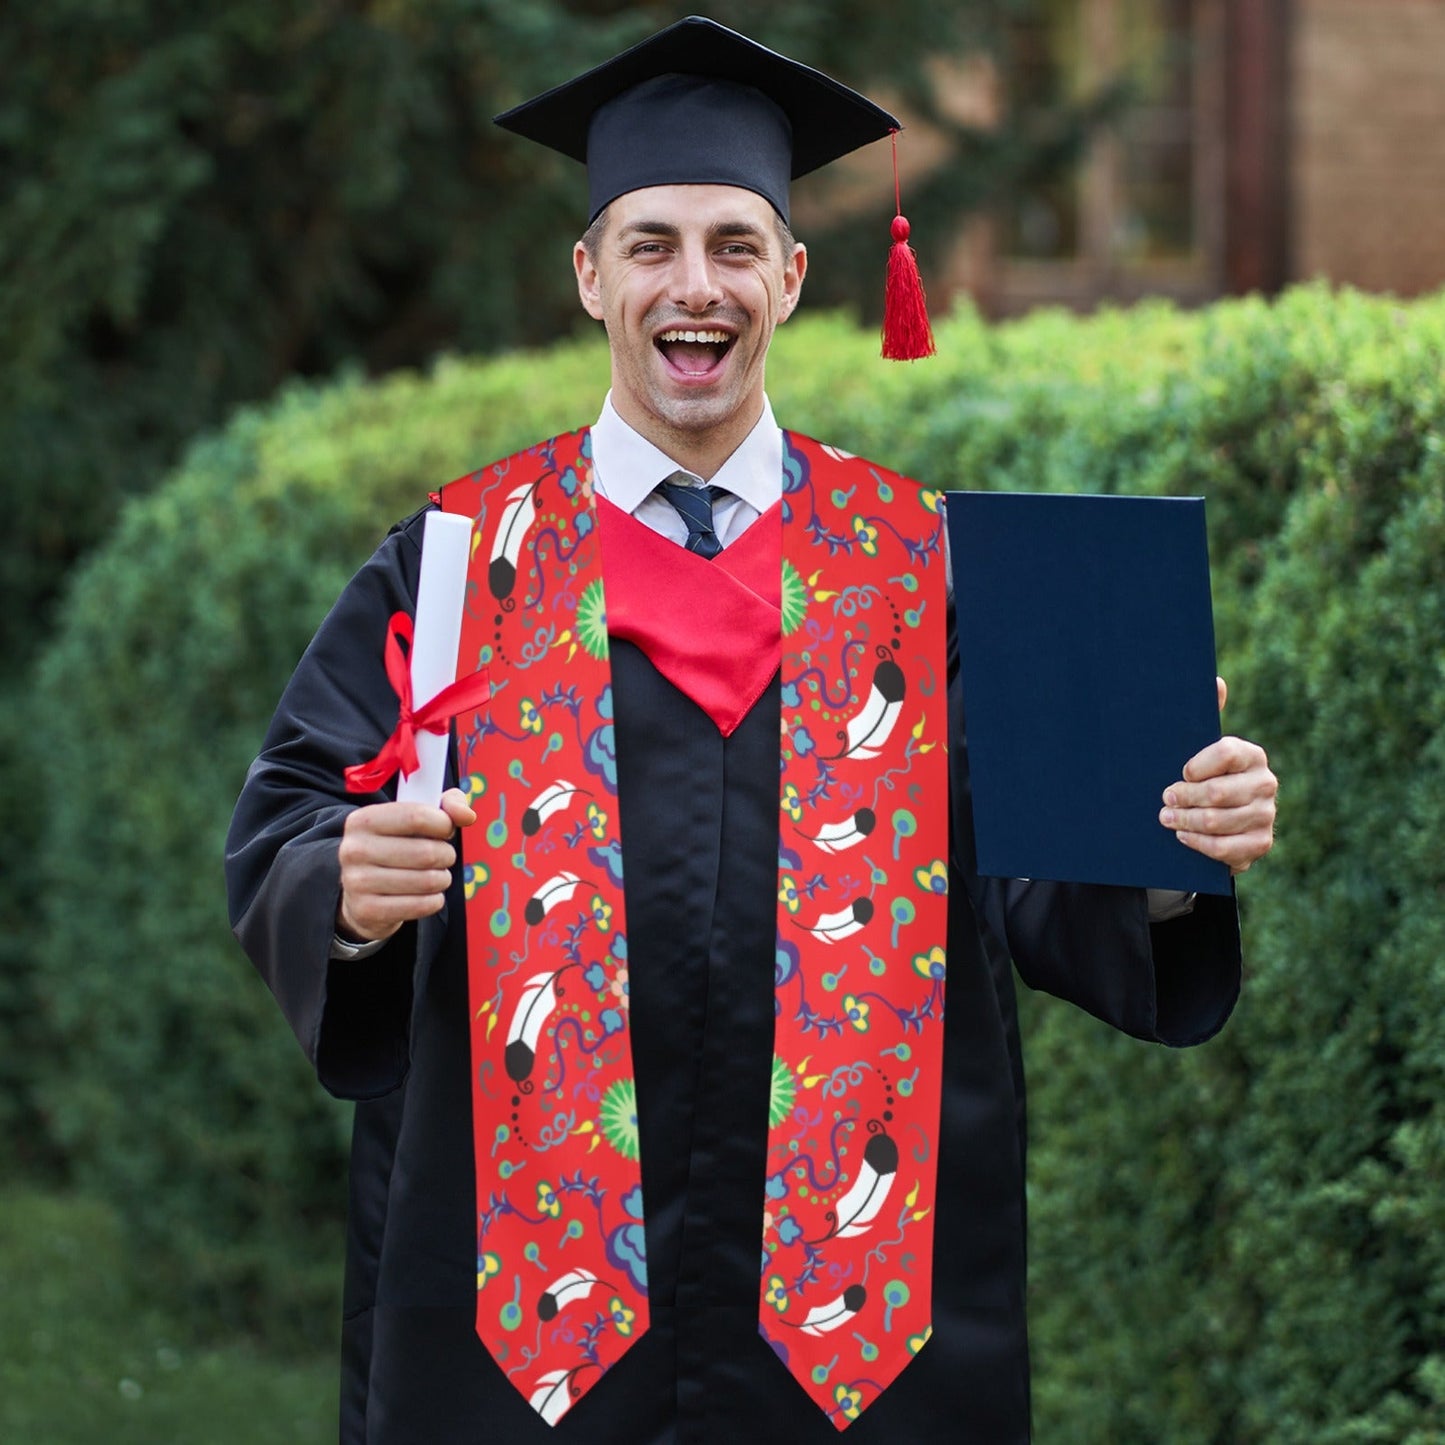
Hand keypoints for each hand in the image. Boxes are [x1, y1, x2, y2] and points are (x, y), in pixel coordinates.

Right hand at [336, 787, 476, 942]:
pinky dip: (434, 901)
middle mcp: (354, 849)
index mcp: (363, 820)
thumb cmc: (396, 847)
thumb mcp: (415, 817)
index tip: (446, 830)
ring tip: (436, 876)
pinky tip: (428, 895)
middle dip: (446, 855)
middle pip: (426, 852)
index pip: (416, 816)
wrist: (361, 893)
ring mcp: (357, 882)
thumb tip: (467, 816)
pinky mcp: (367, 910)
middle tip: (443, 857)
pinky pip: (421, 905)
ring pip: (427, 881)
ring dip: (442, 879)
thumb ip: (447, 805)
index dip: (444, 824)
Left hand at [1159, 678, 1276, 873]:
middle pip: (1217, 792)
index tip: (1180, 772)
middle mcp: (1265, 783)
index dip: (1197, 765)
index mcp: (1251, 755)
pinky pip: (1225, 848)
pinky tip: (1183, 836)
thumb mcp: (1199, 748)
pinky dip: (1199, 843)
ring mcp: (1266, 815)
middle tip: (1164, 799)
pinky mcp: (1260, 844)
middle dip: (1183, 797)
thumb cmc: (1202, 777)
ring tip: (1166, 818)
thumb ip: (1207, 715)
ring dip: (1185, 821)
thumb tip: (1216, 681)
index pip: (1225, 753)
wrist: (1218, 820)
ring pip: (1217, 821)